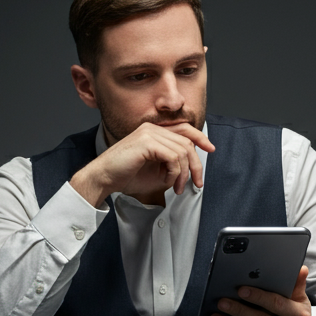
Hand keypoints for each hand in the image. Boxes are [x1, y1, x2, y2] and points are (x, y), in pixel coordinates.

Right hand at [70, 122, 214, 207]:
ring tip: (177, 187)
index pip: (184, 129)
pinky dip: (174, 172)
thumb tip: (191, 169)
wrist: (104, 179)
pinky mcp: (147, 142)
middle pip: (187, 142)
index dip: (201, 138)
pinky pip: (173, 157)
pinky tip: (168, 181)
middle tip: (196, 183)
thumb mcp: (157, 172)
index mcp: (154, 131)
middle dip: (195, 165)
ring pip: (182, 151)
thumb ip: (173, 166)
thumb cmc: (126, 176)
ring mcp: (149, 133)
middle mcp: (152, 128)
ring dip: (184, 173)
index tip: (211, 149)